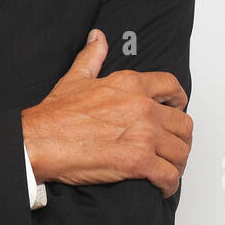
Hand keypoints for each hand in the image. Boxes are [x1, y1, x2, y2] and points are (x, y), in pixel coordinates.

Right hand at [21, 29, 191, 196]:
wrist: (40, 141)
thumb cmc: (55, 115)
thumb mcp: (76, 77)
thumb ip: (92, 56)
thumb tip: (97, 37)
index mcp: (131, 85)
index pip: (172, 87)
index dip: (180, 99)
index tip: (178, 107)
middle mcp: (143, 107)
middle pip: (183, 123)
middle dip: (180, 137)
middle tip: (172, 146)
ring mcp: (143, 135)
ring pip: (181, 150)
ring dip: (178, 162)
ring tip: (169, 169)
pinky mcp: (139, 162)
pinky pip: (169, 175)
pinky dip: (169, 185)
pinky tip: (163, 187)